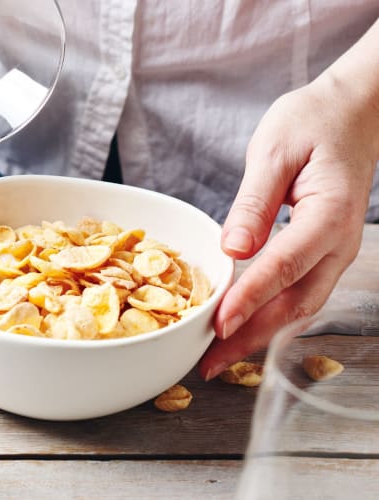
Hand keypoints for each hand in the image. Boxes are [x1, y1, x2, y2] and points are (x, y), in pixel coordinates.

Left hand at [199, 70, 378, 379]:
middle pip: (295, 304)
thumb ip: (254, 203)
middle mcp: (340, 243)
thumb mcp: (274, 152)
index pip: (283, 267)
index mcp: (329, 215)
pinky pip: (300, 294)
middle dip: (251, 337)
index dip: (250, 299)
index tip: (218, 325)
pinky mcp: (324, 253)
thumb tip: (233, 250)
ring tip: (219, 357)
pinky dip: (271, 317)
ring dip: (260, 335)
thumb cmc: (312, 123)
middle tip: (209, 363)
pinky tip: (243, 328)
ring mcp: (336, 252)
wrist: (352, 113)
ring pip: (300, 307)